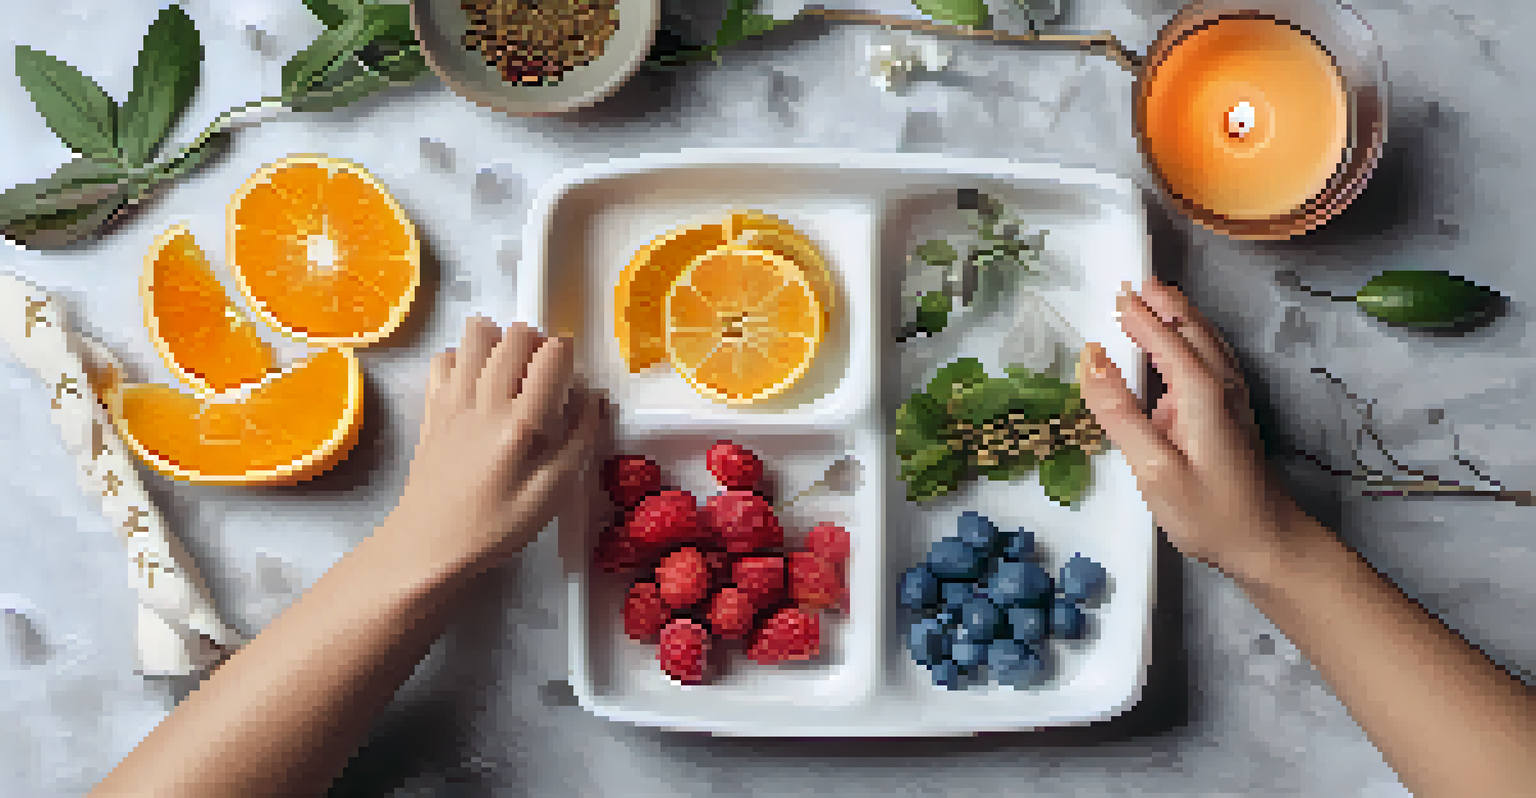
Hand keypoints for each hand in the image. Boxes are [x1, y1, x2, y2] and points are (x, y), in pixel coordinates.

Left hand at [390, 316, 604, 572]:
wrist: (430, 543)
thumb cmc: (495, 525)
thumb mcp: (552, 493)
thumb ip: (579, 441)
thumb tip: (594, 401)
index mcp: (522, 424)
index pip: (552, 355)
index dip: (569, 357)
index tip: (571, 378)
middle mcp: (485, 401)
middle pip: (516, 334)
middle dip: (538, 342)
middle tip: (544, 374)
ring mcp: (453, 398)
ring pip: (477, 333)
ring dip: (501, 340)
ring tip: (510, 369)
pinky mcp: (432, 405)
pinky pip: (446, 356)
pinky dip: (464, 357)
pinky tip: (476, 382)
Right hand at [1077, 275, 1320, 582]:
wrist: (1268, 543)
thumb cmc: (1209, 513)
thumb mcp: (1153, 468)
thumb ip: (1119, 411)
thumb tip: (1091, 358)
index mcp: (1201, 392)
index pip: (1164, 340)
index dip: (1138, 317)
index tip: (1115, 296)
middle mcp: (1221, 385)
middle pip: (1192, 330)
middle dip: (1164, 304)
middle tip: (1136, 283)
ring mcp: (1232, 398)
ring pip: (1206, 341)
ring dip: (1181, 315)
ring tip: (1157, 296)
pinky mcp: (1234, 414)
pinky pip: (1212, 358)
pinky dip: (1194, 338)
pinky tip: (1186, 343)